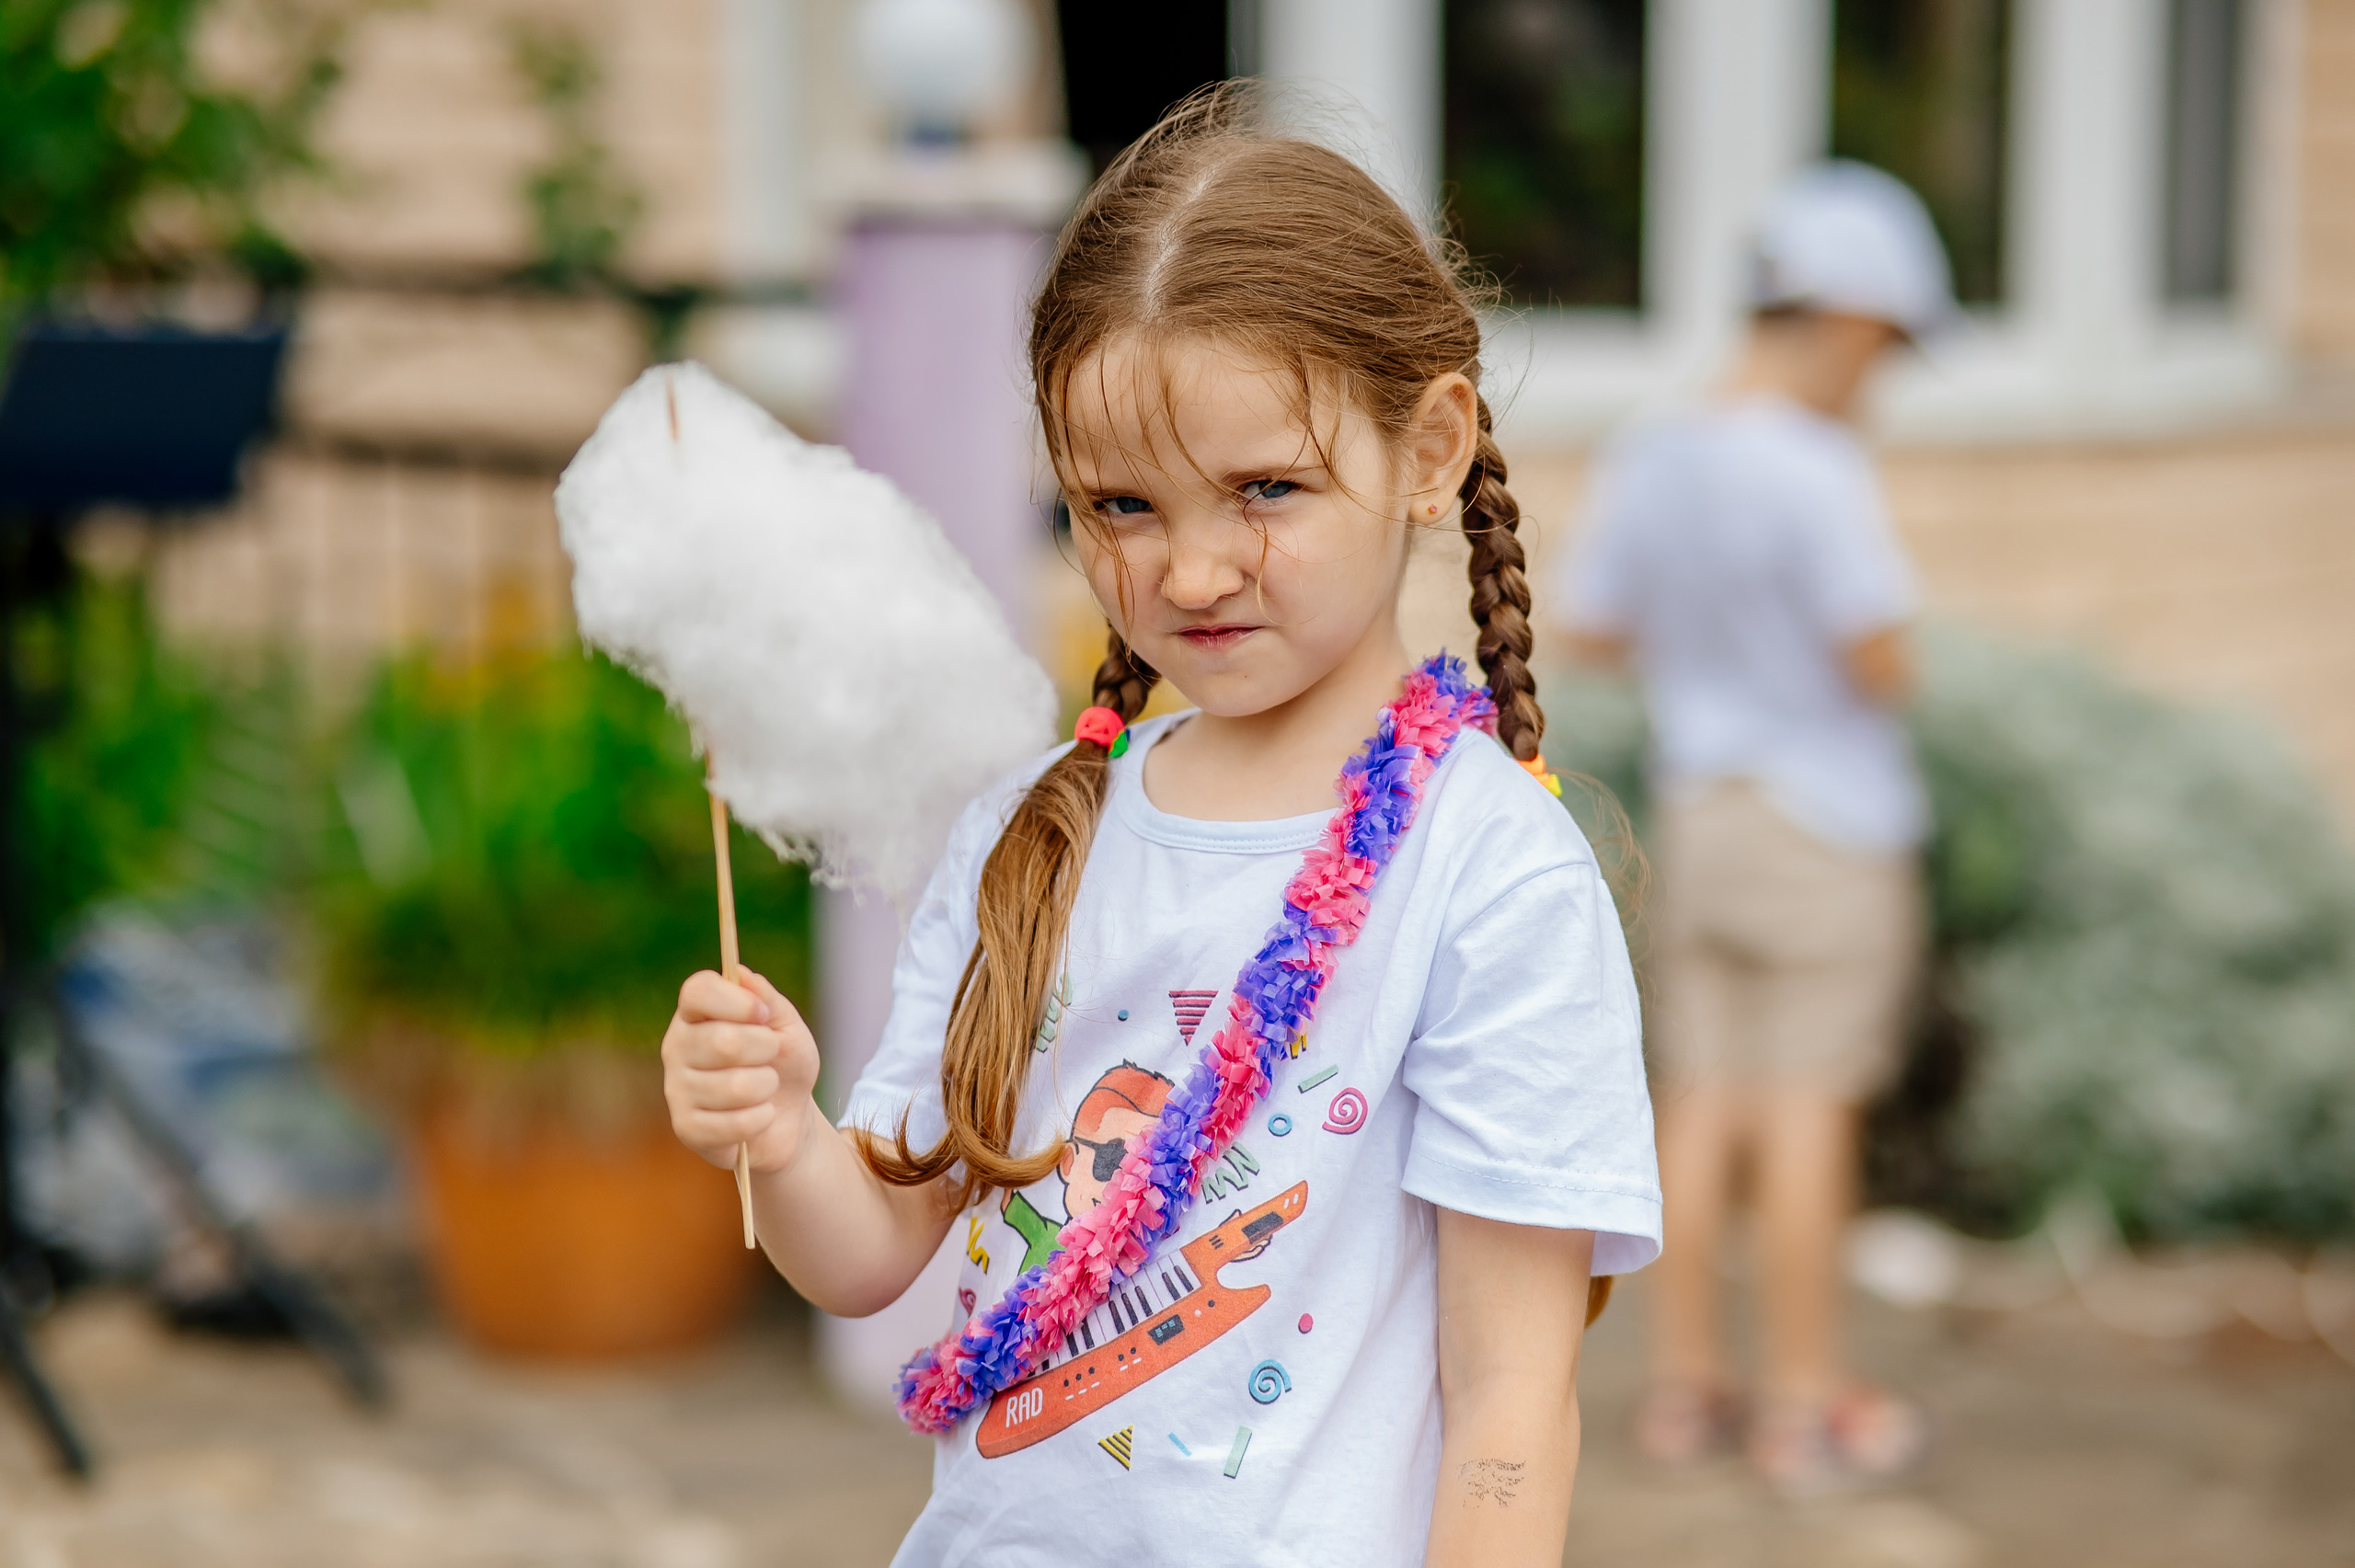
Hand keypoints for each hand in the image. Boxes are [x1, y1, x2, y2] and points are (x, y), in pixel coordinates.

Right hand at [662, 968, 817, 1174]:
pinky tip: (760, 1115)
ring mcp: (676, 1088)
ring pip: (735, 1086)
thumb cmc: (784, 1063)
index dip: (736, 1001)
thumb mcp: (786, 1026)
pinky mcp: (686, 1128)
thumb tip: (742, 975)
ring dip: (767, 1087)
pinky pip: (734, 1123)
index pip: (697, 991)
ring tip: (766, 1088)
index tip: (763, 1015)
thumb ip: (767, 999)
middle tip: (771, 1055)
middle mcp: (677, 1046)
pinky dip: (761, 1118)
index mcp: (696, 1013)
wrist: (788, 1116)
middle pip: (723, 1041)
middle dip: (766, 1050)